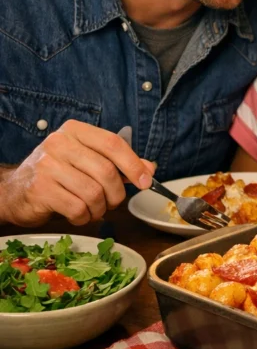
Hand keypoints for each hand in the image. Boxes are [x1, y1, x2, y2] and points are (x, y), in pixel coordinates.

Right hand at [0, 121, 155, 226]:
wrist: (15, 191)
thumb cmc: (59, 174)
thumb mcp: (88, 161)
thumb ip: (119, 163)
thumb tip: (150, 168)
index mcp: (75, 131)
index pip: (113, 143)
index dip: (134, 164)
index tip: (146, 182)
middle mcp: (59, 143)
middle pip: (106, 171)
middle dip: (117, 193)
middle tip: (113, 202)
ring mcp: (47, 166)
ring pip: (93, 192)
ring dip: (100, 208)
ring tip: (95, 209)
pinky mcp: (40, 189)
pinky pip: (77, 208)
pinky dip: (85, 217)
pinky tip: (79, 215)